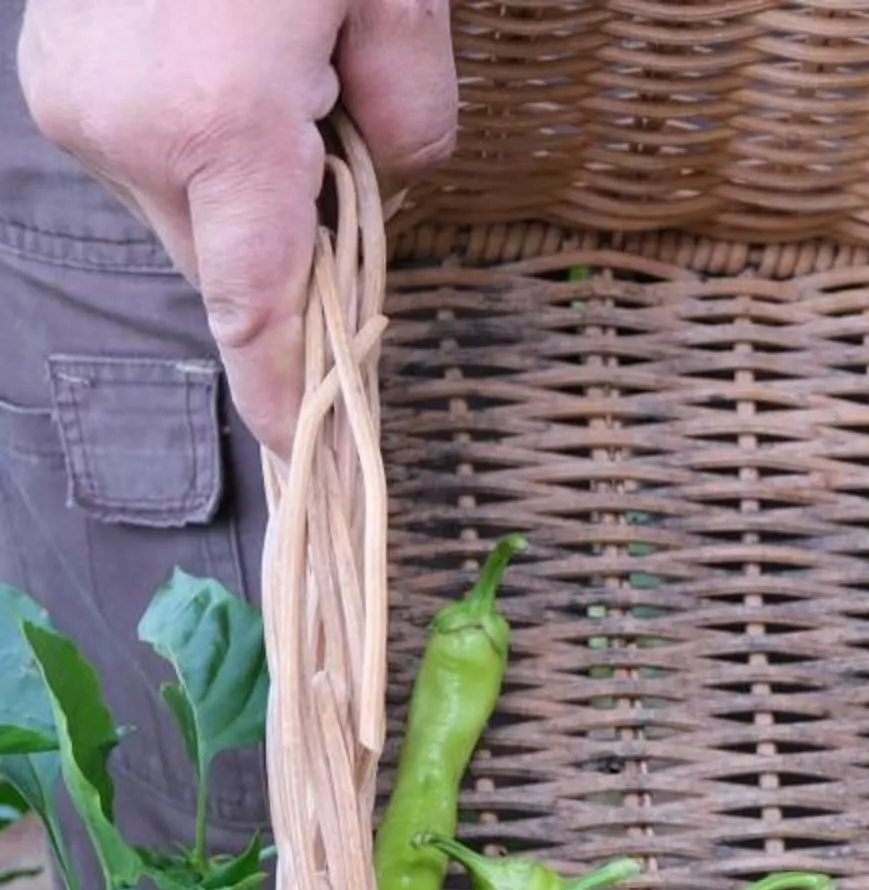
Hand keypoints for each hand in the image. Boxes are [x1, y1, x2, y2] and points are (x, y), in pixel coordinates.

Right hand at [17, 0, 456, 454]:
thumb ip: (414, 111)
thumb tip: (382, 179)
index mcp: (216, 123)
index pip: (254, 301)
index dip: (281, 387)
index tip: (299, 452)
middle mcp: (127, 128)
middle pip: (226, 255)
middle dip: (290, 232)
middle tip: (331, 126)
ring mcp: (75, 103)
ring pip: (186, 207)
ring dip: (242, 178)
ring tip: (270, 63)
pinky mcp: (54, 77)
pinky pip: (145, 154)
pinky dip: (196, 139)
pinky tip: (222, 59)